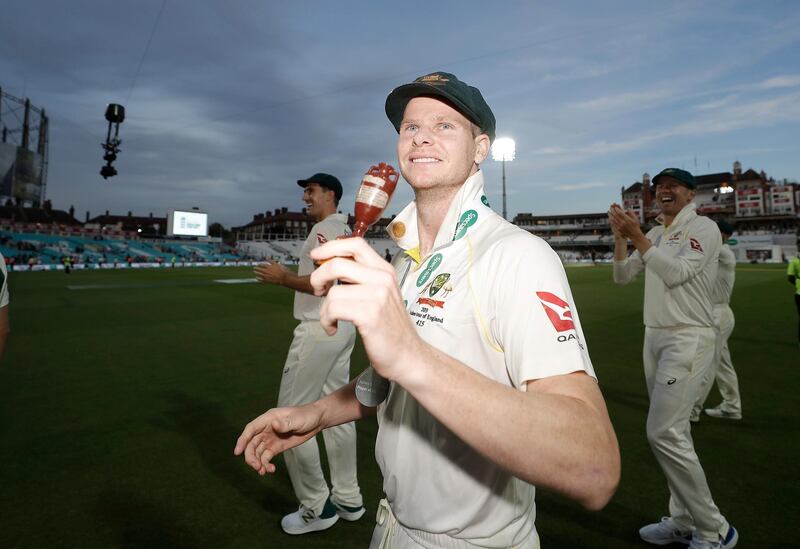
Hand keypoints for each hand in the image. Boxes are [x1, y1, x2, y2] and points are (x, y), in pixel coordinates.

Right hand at [234, 404, 323, 474]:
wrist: (317, 421)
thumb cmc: (307, 416)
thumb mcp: (297, 419)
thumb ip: (285, 423)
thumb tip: (273, 425)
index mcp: (268, 419)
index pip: (251, 429)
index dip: (242, 440)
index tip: (237, 452)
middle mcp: (266, 429)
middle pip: (251, 444)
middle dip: (251, 457)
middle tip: (257, 468)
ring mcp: (270, 439)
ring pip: (257, 452)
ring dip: (257, 462)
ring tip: (264, 471)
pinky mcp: (276, 447)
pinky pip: (266, 457)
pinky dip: (265, 464)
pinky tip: (270, 470)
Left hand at [254, 261, 288, 285]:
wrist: (284, 278)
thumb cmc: (282, 270)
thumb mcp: (277, 264)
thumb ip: (271, 261)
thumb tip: (267, 258)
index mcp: (269, 267)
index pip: (263, 265)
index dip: (260, 264)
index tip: (258, 264)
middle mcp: (267, 271)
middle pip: (260, 269)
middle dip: (257, 268)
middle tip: (254, 268)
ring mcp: (267, 276)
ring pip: (260, 274)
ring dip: (256, 273)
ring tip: (254, 272)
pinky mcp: (268, 281)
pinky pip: (262, 280)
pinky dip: (259, 279)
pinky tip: (256, 278)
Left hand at [309, 237, 422, 383]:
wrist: (407, 355)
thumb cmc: (390, 329)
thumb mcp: (381, 295)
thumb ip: (361, 279)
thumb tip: (329, 268)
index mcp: (385, 270)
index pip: (355, 243)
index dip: (330, 247)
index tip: (316, 256)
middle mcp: (383, 278)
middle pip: (338, 263)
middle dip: (318, 277)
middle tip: (317, 290)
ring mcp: (377, 295)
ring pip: (333, 291)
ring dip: (324, 309)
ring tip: (332, 319)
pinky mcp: (369, 314)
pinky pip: (333, 309)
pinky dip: (327, 320)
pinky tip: (333, 328)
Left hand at [608, 205, 642, 239]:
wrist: (634, 234)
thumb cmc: (636, 225)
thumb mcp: (636, 218)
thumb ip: (631, 213)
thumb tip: (627, 208)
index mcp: (627, 220)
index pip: (620, 213)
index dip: (617, 209)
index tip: (615, 207)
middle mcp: (623, 223)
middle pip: (616, 215)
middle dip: (613, 211)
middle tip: (611, 208)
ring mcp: (620, 226)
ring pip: (613, 219)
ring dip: (610, 215)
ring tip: (609, 212)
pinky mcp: (618, 229)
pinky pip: (613, 224)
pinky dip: (611, 220)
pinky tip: (609, 218)